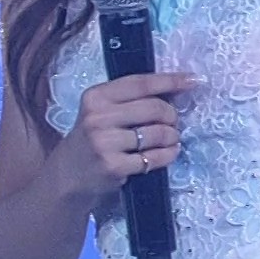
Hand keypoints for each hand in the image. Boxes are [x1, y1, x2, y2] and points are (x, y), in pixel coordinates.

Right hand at [44, 72, 196, 202]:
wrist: (65, 178)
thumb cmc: (92, 139)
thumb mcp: (101, 112)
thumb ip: (130, 100)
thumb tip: (177, 88)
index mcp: (96, 96)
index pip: (141, 83)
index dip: (171, 81)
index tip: (194, 80)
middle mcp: (97, 117)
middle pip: (155, 108)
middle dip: (172, 115)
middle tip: (173, 122)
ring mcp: (104, 143)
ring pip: (158, 133)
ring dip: (172, 136)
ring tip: (170, 139)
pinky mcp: (113, 166)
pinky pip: (154, 157)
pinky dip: (168, 155)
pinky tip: (168, 153)